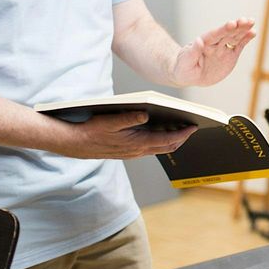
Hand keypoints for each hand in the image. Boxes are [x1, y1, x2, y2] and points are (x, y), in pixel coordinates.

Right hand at [55, 112, 195, 158]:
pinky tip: (160, 132)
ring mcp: (132, 153)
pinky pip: (149, 149)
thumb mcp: (109, 121)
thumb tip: (146, 114)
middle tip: (192, 127)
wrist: (73, 143)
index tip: (194, 126)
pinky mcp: (127, 152)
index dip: (182, 134)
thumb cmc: (90, 131)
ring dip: (171, 140)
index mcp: (136, 143)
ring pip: (159, 149)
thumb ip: (128, 118)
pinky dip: (159, 142)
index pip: (167, 140)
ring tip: (181, 128)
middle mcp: (137, 151)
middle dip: (182, 138)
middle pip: (167, 147)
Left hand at [172, 18, 255, 86]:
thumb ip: (192, 51)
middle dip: (237, 27)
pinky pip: (239, 46)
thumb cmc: (183, 67)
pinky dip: (246, 39)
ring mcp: (223, 48)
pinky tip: (252, 33)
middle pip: (227, 33)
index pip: (215, 35)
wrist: (188, 74)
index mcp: (204, 43)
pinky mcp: (230, 56)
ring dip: (243, 30)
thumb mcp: (185, 61)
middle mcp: (215, 43)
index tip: (232, 24)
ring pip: (235, 37)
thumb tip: (198, 40)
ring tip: (252, 22)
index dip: (223, 29)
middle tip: (246, 20)